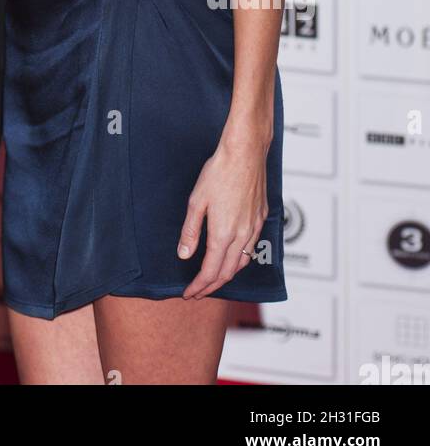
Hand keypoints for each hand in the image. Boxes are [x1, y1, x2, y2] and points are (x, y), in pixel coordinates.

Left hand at [177, 135, 270, 299]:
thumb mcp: (197, 201)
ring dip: (227, 275)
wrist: (246, 152)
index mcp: (224, 233)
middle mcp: (242, 235)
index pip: (211, 271)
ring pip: (242, 263)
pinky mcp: (261, 218)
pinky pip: (252, 248)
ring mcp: (254, 227)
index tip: (189, 293)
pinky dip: (241, 260)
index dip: (199, 285)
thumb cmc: (220, 171)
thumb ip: (191, 231)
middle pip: (227, 272)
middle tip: (199, 291)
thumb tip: (184, 254)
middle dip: (212, 286)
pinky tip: (234, 256)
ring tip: (214, 279)